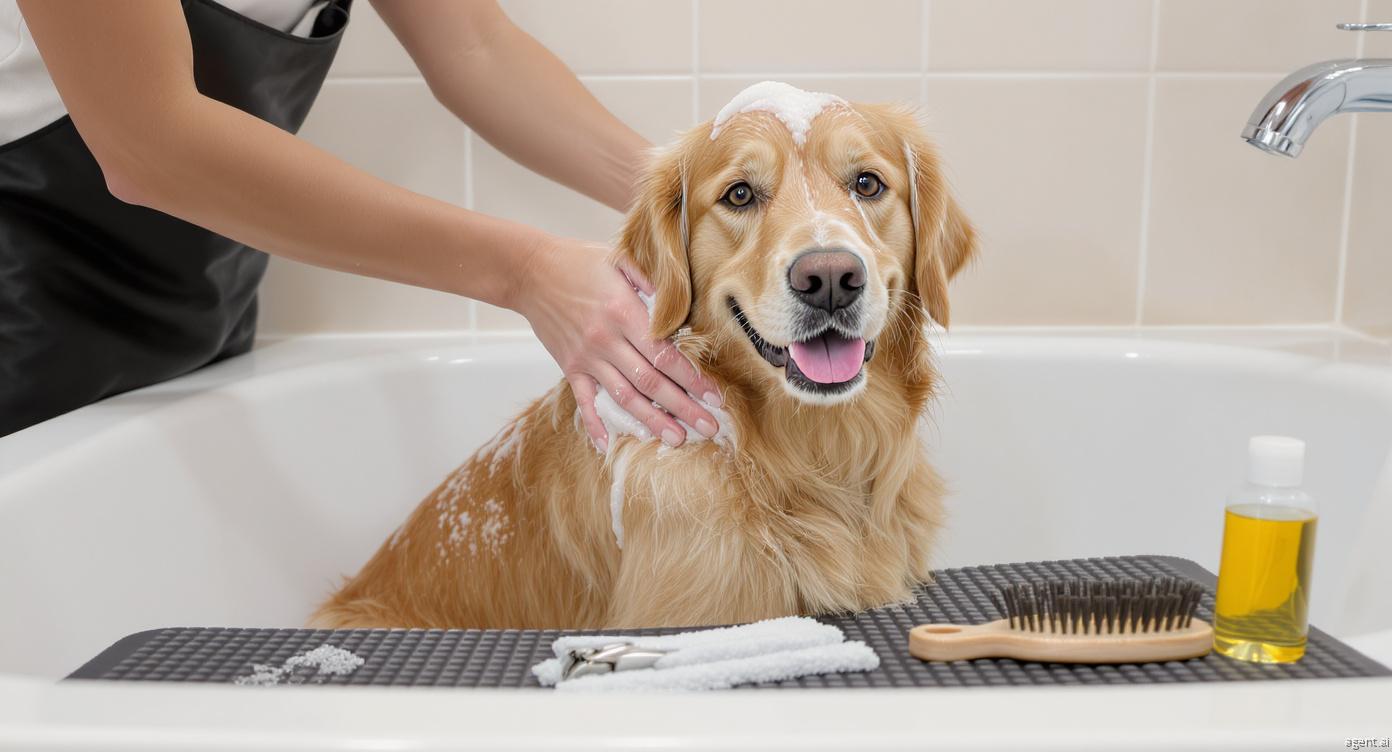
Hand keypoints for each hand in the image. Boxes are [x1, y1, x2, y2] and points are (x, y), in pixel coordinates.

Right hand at [514, 236, 720, 451]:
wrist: (529, 270)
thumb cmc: (578, 262)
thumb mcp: (619, 259)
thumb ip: (652, 281)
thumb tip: (680, 304)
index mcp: (623, 313)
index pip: (665, 355)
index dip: (692, 379)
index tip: (714, 396)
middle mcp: (606, 340)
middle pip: (651, 382)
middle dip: (683, 407)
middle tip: (708, 428)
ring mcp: (586, 357)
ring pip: (624, 397)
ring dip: (652, 421)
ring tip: (676, 439)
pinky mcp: (569, 367)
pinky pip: (584, 401)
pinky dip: (595, 424)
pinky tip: (608, 445)